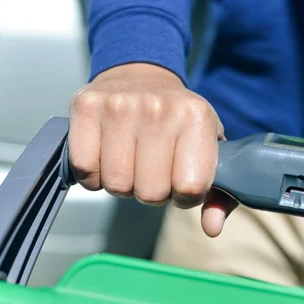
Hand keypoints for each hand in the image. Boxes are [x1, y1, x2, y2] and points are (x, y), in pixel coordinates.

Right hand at [68, 63, 237, 236]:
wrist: (140, 75)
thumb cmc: (176, 120)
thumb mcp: (208, 147)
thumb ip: (218, 193)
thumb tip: (212, 228)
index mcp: (197, 116)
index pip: (190, 189)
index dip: (183, 195)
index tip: (179, 178)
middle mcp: (159, 107)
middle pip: (150, 193)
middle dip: (151, 191)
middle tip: (150, 169)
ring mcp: (119, 105)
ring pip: (116, 185)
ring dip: (121, 184)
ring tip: (129, 161)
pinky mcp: (86, 107)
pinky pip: (85, 169)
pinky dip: (93, 174)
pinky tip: (104, 157)